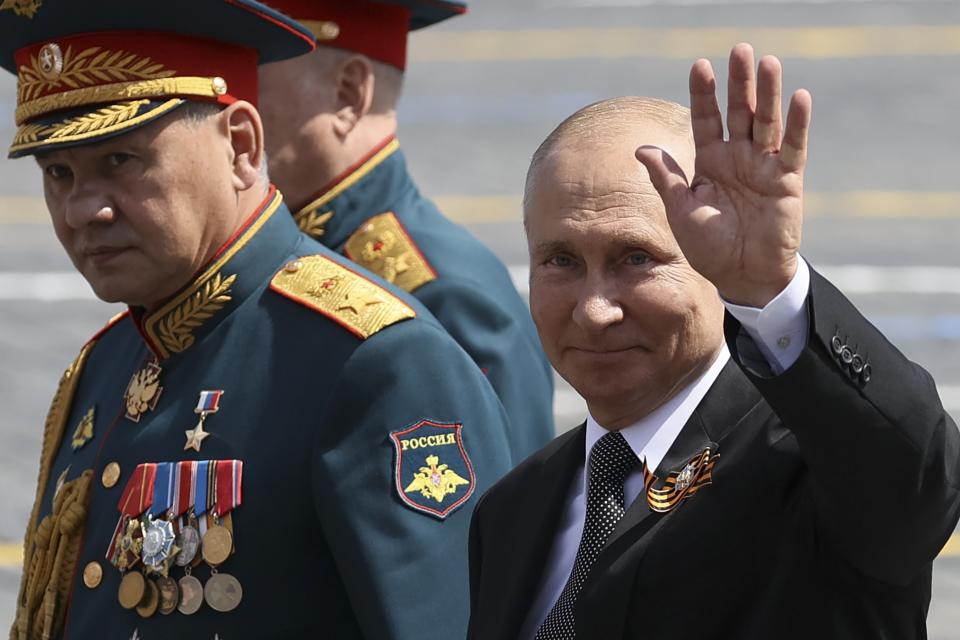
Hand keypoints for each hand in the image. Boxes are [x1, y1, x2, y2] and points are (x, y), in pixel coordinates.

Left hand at [636, 43, 811, 307]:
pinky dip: (797, 124)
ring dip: (767, 93)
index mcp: (710, 162)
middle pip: (738, 112)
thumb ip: (666, 178)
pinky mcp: (787, 180)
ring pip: (766, 122)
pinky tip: (799, 97)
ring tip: (767, 62)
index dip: (704, 94)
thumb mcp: (681, 211)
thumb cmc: (709, 247)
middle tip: (739, 49)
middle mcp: (738, 157)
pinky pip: (794, 148)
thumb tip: (641, 148)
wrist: (741, 276)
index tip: (699, 65)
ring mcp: (764, 166)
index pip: (706, 120)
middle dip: (738, 82)